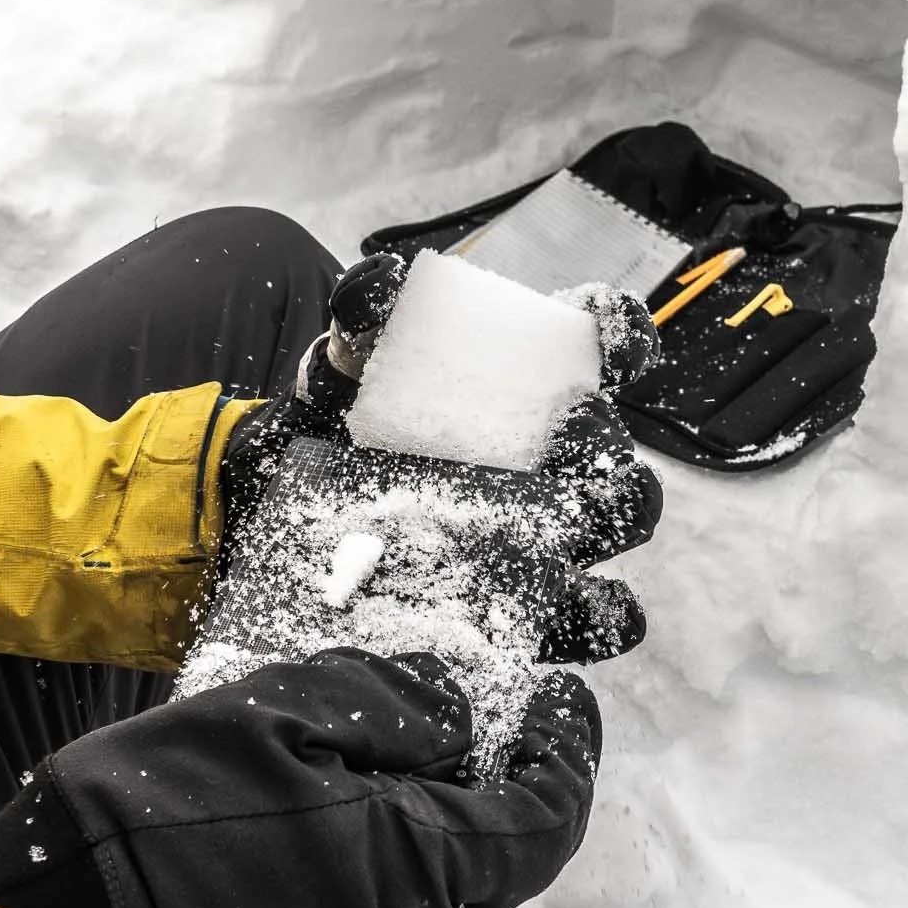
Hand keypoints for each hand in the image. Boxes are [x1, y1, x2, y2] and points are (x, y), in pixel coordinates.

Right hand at [0, 648, 601, 907]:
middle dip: (504, 785)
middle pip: (500, 865)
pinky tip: (358, 801)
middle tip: (487, 717)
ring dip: (448, 823)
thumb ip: (390, 703)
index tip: (565, 702)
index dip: (568, 757)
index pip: (544, 825)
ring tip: (414, 751)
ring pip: (445, 889)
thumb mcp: (280, 712)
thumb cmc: (155, 809)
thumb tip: (458, 716)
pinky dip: (400, 854)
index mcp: (414, 873)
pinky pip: (389, 903)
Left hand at [216, 253, 665, 671]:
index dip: (621, 333)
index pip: (601, 339)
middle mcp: (555, 454)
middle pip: (618, 444)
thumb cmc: (337, 426)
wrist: (283, 516)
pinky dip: (590, 621)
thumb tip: (383, 279)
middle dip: (605, 442)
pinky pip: (591, 620)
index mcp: (526, 381)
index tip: (615, 340)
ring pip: (624, 525)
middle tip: (566, 432)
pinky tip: (556, 628)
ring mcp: (550, 530)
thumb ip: (365, 314)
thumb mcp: (346, 365)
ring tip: (567, 530)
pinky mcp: (529, 605)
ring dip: (613, 520)